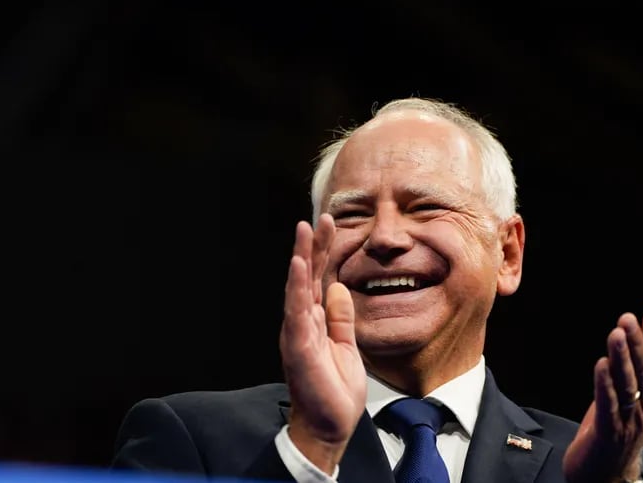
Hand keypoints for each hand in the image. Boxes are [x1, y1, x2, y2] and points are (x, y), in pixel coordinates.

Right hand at [279, 214, 366, 472]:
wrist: (330, 425)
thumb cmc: (334, 389)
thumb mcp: (346, 345)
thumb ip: (341, 317)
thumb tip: (340, 289)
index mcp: (315, 319)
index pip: (319, 278)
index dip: (324, 251)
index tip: (331, 225)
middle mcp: (303, 321)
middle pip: (307, 276)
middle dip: (314, 245)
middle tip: (321, 217)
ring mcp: (298, 331)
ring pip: (298, 286)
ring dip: (301, 256)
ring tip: (304, 229)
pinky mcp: (297, 344)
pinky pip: (296, 310)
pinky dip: (295, 286)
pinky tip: (297, 264)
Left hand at [563, 308, 642, 482]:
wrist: (607, 472)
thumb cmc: (622, 424)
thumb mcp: (639, 388)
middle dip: (637, 343)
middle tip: (627, 317)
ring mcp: (628, 420)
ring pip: (627, 385)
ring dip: (621, 358)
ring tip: (615, 333)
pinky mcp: (607, 431)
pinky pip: (608, 405)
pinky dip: (605, 384)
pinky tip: (600, 365)